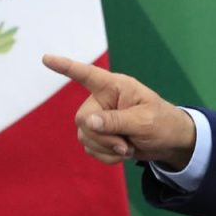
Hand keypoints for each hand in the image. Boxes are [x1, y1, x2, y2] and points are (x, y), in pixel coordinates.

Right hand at [42, 54, 196, 171]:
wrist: (169, 143)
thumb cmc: (162, 123)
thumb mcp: (144, 121)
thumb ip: (116, 120)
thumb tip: (86, 121)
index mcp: (116, 87)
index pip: (88, 74)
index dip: (66, 67)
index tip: (46, 58)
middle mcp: (103, 100)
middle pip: (83, 119)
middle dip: (102, 137)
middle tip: (125, 144)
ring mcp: (99, 118)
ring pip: (84, 136)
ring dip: (106, 148)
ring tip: (127, 147)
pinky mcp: (99, 135)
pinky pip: (90, 149)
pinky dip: (106, 156)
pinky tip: (121, 153)